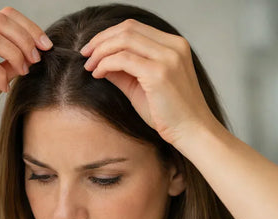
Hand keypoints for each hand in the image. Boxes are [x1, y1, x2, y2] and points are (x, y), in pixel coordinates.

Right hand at [0, 7, 52, 137]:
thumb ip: (11, 65)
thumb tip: (34, 55)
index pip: (2, 16)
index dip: (28, 26)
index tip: (45, 45)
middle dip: (25, 38)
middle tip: (37, 59)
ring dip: (15, 54)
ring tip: (23, 71)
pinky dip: (0, 74)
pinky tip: (3, 88)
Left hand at [79, 19, 220, 146]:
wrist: (192, 132)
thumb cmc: (169, 114)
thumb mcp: (142, 87)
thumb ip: (123, 72)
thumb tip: (99, 63)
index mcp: (174, 45)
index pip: (135, 27)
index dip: (109, 35)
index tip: (92, 50)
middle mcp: (174, 46)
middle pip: (128, 28)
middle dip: (101, 40)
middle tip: (85, 55)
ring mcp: (168, 58)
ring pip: (124, 40)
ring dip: (101, 51)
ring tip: (90, 66)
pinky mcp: (159, 73)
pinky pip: (123, 59)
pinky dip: (106, 64)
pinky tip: (98, 74)